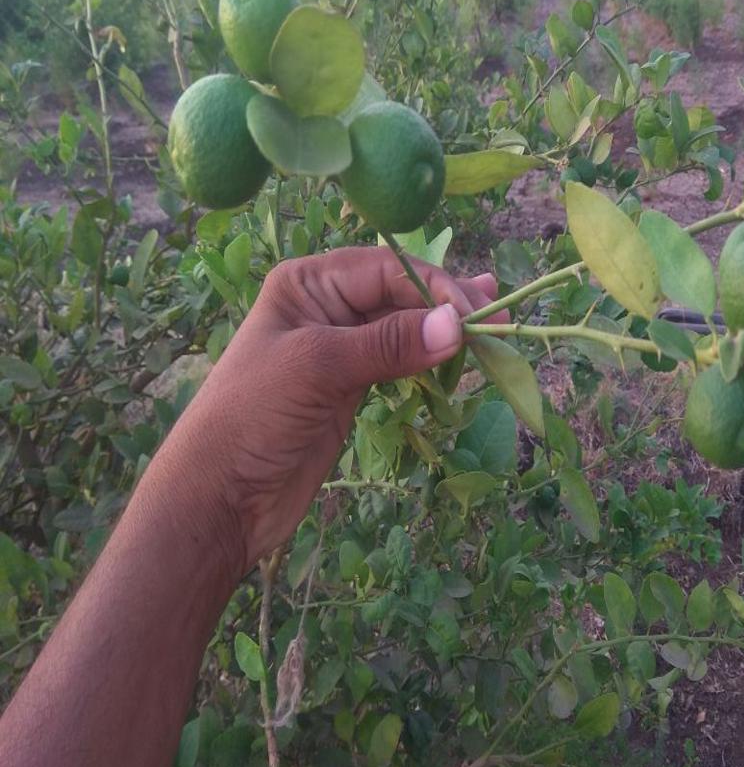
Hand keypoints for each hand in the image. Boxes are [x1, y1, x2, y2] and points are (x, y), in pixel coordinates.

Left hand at [151, 246, 501, 576]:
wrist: (220, 497)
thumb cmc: (252, 417)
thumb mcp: (318, 367)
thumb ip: (389, 343)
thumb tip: (457, 325)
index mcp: (308, 283)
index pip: (386, 269)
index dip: (435, 288)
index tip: (475, 317)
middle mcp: (326, 306)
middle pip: (401, 294)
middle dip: (447, 304)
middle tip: (499, 318)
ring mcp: (341, 347)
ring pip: (406, 327)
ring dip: (446, 329)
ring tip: (495, 325)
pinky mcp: (353, 385)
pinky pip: (402, 361)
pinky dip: (432, 359)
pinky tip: (460, 353)